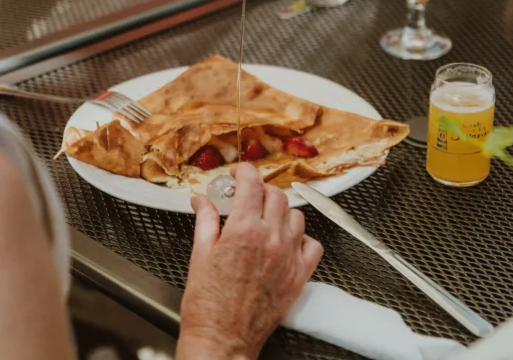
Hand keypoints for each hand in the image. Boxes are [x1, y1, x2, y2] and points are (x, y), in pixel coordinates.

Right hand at [177, 164, 323, 359]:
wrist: (223, 340)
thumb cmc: (208, 305)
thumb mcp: (199, 254)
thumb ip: (205, 220)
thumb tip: (201, 201)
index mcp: (244, 230)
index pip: (252, 184)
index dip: (244, 172)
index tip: (238, 174)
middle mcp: (271, 240)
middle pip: (276, 195)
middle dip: (259, 191)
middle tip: (246, 198)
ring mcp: (288, 257)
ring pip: (296, 216)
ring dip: (280, 212)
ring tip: (265, 219)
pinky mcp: (299, 276)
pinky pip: (313, 245)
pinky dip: (302, 238)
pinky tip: (286, 241)